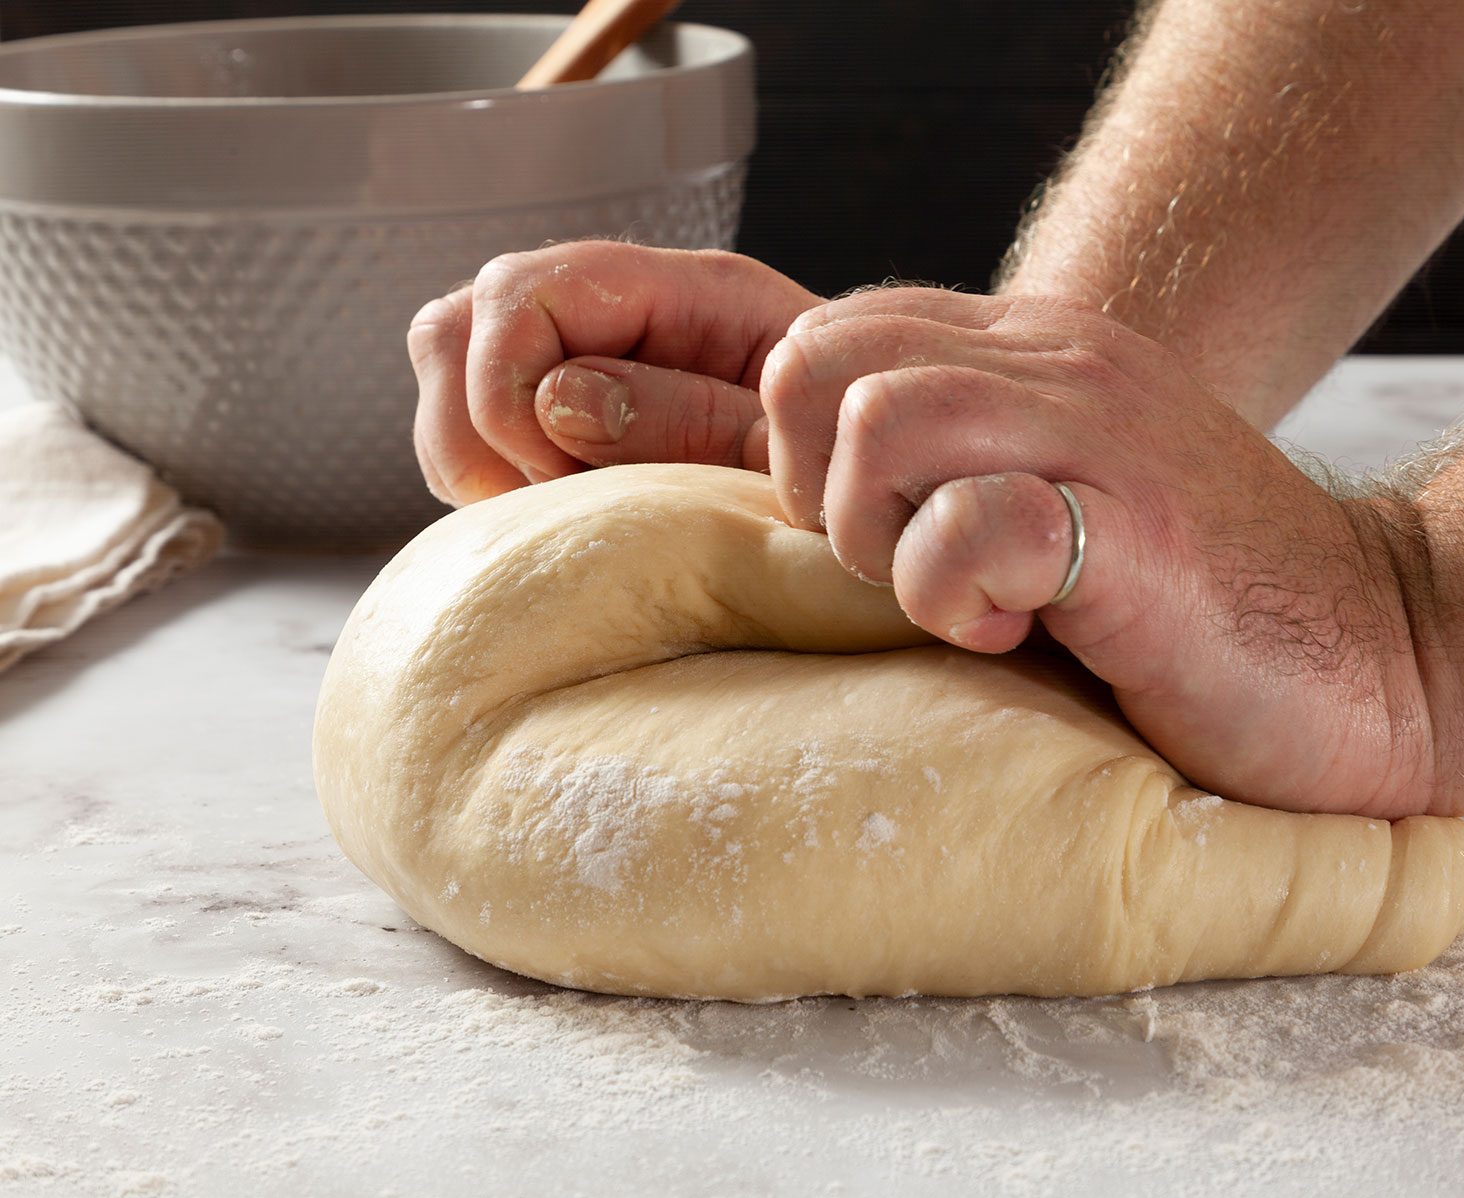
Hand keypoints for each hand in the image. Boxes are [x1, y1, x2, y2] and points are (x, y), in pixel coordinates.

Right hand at [408, 243, 821, 504]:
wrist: (894, 494)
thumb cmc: (859, 479)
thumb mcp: (798, 458)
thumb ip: (691, 421)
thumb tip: (557, 399)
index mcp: (692, 294)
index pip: (524, 291)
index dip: (508, 388)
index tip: (559, 476)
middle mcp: (624, 310)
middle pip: (461, 322)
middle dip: (476, 427)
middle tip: (555, 503)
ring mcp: (587, 359)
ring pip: (447, 370)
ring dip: (471, 454)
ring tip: (555, 514)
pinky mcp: (567, 419)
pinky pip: (470, 431)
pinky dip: (485, 478)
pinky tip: (556, 518)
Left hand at [760, 287, 1440, 817]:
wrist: (1386, 657)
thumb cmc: (1205, 604)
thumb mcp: (1063, 492)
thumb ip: (960, 461)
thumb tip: (821, 488)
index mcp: (1031, 350)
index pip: (829, 332)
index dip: (805, 449)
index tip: (879, 541)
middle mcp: (1060, 363)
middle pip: (819, 360)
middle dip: (819, 487)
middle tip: (900, 570)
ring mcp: (1101, 433)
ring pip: (878, 420)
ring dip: (881, 542)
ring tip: (967, 604)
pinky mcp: (1136, 528)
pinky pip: (973, 520)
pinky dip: (954, 593)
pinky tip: (1019, 631)